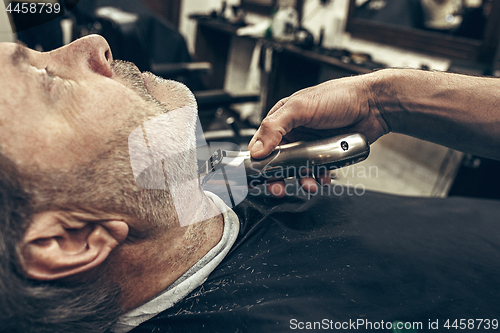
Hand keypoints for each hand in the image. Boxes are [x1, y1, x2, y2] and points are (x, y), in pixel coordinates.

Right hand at [248, 74, 387, 196]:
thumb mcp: (300, 107)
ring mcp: (311, 145)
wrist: (374, 105)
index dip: (259, 160)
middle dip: (278, 177)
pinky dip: (319, 178)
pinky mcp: (326, 155)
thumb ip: (274, 127)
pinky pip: (318, 171)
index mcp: (284, 119)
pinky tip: (323, 177)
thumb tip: (256, 149)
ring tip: (308, 183)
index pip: (262, 143)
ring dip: (301, 179)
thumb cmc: (340, 96)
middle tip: (278, 187)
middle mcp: (295, 133)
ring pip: (298, 170)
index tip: (259, 175)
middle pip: (278, 162)